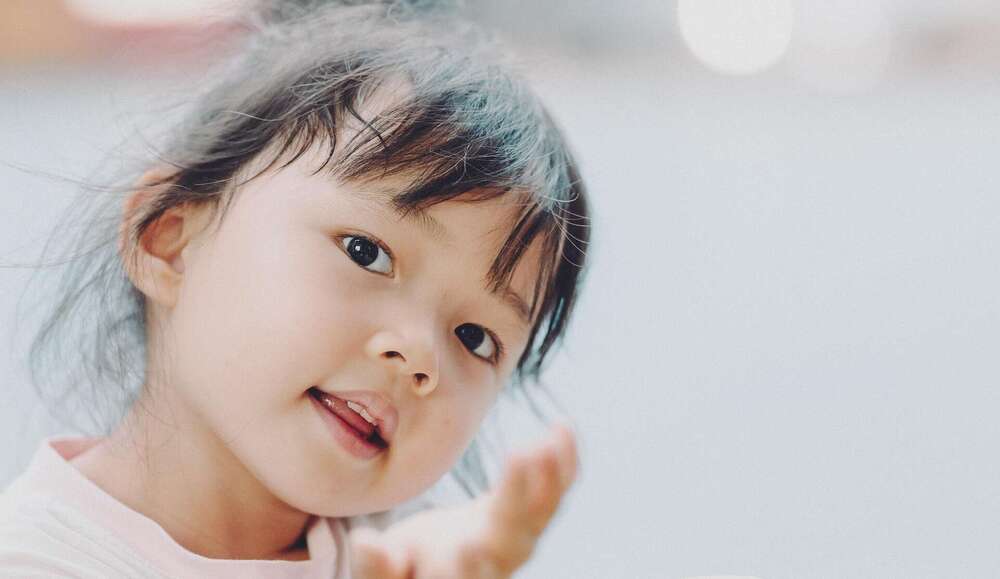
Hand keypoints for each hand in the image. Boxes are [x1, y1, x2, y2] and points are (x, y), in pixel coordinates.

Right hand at [349, 424, 578, 578]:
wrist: (440, 563)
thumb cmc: (406, 566)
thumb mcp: (385, 567)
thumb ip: (376, 564)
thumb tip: (366, 542)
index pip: (462, 578)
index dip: (465, 568)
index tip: (465, 548)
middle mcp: (494, 562)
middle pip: (510, 537)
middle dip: (516, 498)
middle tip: (519, 456)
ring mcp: (518, 540)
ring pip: (540, 514)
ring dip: (546, 475)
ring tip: (545, 439)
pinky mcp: (532, 517)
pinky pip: (556, 492)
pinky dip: (564, 463)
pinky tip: (563, 429)